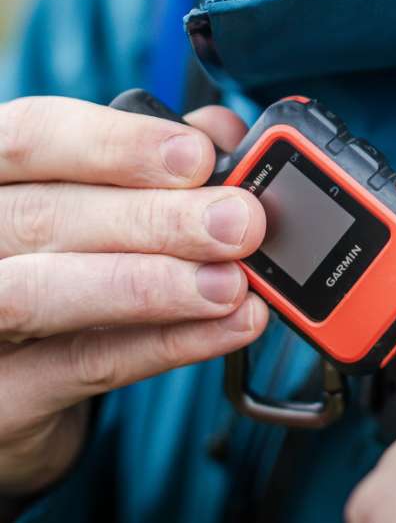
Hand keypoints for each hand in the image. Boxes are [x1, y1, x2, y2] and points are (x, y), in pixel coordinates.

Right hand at [0, 97, 265, 496]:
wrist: (18, 377)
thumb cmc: (54, 265)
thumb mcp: (91, 202)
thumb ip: (150, 163)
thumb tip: (222, 133)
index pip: (26, 139)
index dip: (114, 144)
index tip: (197, 154)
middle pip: (43, 217)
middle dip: (155, 218)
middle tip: (240, 222)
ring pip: (44, 294)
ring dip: (152, 285)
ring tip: (231, 282)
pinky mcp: (2, 394)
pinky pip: (85, 364)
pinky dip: (167, 342)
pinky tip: (229, 324)